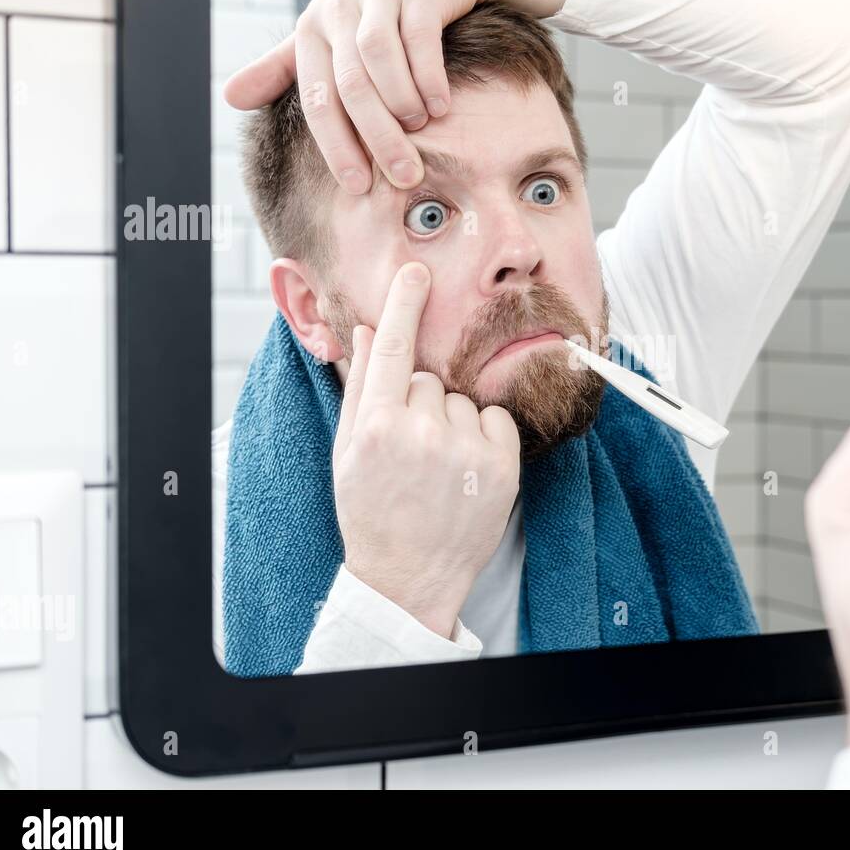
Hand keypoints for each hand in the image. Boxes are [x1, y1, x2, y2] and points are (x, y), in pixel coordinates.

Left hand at [223, 0, 579, 193]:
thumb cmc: (380, 7)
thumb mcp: (328, 34)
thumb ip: (283, 68)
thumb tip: (228, 97)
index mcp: (312, 30)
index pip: (316, 98)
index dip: (335, 146)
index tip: (358, 186)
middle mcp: (339, 10)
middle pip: (350, 85)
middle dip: (377, 137)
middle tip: (403, 176)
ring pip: (379, 59)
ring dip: (401, 102)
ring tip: (420, 129)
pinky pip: (420, 38)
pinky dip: (429, 76)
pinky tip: (441, 106)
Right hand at [332, 261, 520, 638]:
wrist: (409, 577)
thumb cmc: (372, 512)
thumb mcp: (348, 452)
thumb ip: (360, 388)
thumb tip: (365, 330)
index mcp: (375, 427)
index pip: (390, 350)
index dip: (403, 305)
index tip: (414, 272)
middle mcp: (419, 433)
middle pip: (426, 379)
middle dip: (420, 404)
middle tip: (411, 452)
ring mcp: (463, 450)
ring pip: (461, 400)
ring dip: (453, 423)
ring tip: (438, 469)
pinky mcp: (501, 467)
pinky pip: (495, 419)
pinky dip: (485, 437)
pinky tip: (466, 471)